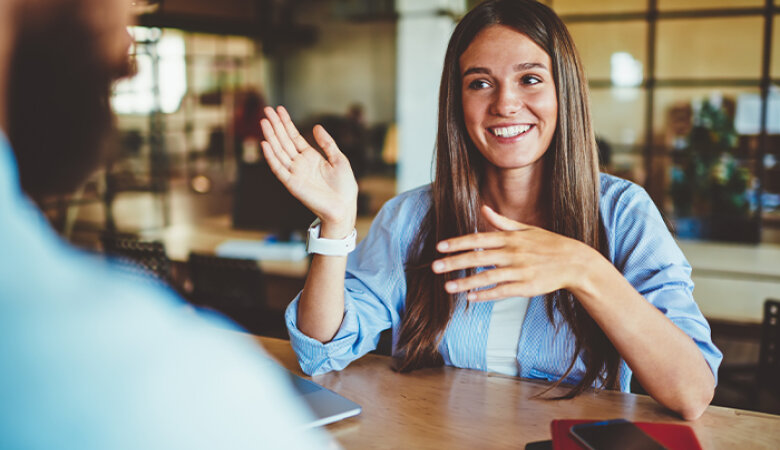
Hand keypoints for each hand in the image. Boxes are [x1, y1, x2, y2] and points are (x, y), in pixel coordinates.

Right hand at [260, 106, 357, 236]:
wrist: (344, 206)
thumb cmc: (344, 186)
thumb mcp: (339, 159)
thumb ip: (327, 143)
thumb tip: (316, 126)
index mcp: (311, 157)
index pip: (294, 136)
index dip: (286, 123)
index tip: (279, 109)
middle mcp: (300, 163)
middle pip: (284, 141)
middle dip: (275, 125)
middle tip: (266, 109)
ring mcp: (294, 173)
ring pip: (279, 151)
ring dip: (271, 136)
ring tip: (264, 121)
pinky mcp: (292, 184)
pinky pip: (279, 168)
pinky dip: (271, 157)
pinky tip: (265, 143)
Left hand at [431, 205, 600, 300]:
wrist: (575, 262)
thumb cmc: (549, 244)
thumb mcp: (526, 229)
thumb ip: (502, 222)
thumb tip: (483, 208)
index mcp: (511, 238)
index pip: (479, 239)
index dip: (458, 243)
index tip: (440, 247)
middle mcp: (513, 253)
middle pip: (478, 257)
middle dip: (455, 262)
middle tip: (435, 267)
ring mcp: (520, 271)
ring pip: (488, 277)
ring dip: (466, 282)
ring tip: (447, 287)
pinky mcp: (527, 287)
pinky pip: (502, 291)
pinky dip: (486, 294)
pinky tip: (471, 298)